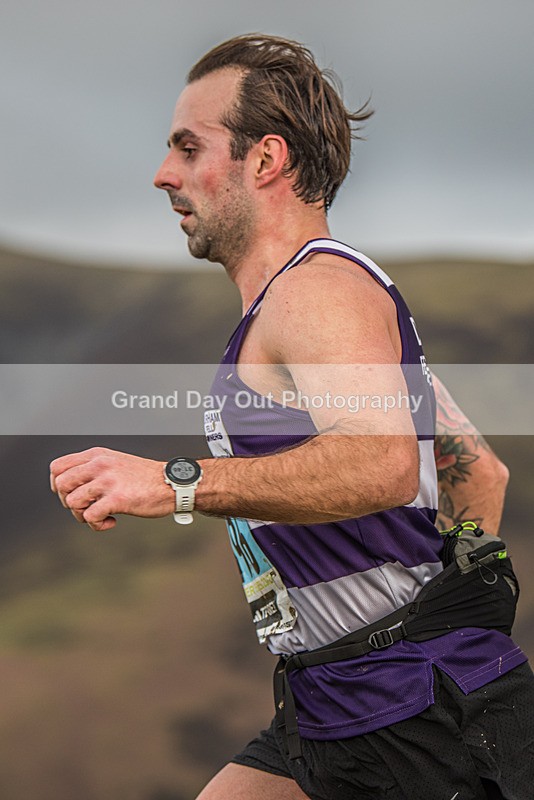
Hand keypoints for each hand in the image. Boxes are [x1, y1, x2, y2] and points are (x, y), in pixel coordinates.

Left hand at [49, 447, 173, 531]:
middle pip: (61, 485)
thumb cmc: (145, 477)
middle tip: (85, 507)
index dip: (57, 485)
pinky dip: (97, 525)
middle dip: (68, 501)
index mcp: (97, 455)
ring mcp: (108, 481)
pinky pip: (90, 517)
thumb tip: (70, 486)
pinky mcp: (117, 499)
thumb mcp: (115, 462)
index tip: (70, 494)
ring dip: (82, 515)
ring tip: (99, 515)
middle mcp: (100, 465)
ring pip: (72, 502)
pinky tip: (111, 521)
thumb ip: (93, 468)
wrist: (172, 483)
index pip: (57, 467)